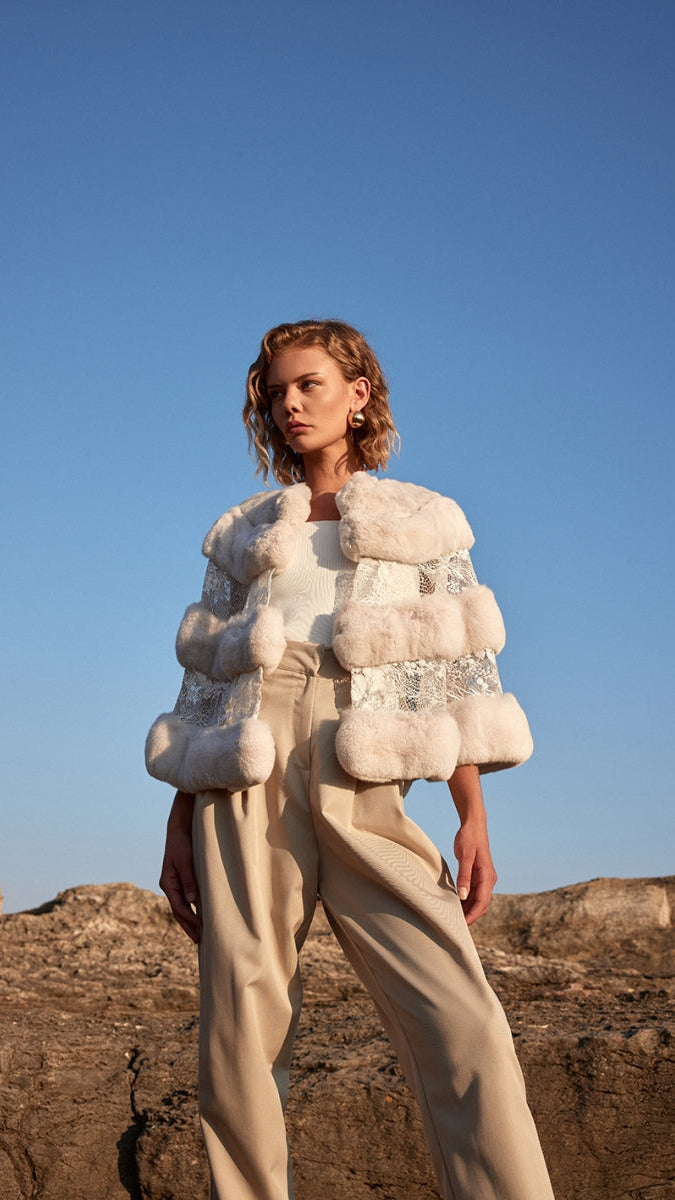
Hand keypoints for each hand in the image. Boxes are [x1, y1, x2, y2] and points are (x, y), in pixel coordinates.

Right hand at [159, 791, 200, 942]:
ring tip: (200, 934)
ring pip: (183, 907)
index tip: (200, 929)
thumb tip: (192, 901)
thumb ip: (189, 880)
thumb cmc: (182, 843)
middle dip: (188, 926)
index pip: (178, 907)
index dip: (189, 920)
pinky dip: (193, 909)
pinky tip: (201, 915)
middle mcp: (170, 886)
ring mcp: (176, 883)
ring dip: (190, 920)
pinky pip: (187, 899)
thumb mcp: (185, 860)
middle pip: (179, 911)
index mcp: (168, 883)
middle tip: (199, 942)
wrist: (179, 827)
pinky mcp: (183, 879)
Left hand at [447, 763, 497, 924]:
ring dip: (468, 910)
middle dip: (470, 917)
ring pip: (478, 900)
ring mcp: (484, 878)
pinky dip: (466, 902)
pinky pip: (474, 893)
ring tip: (453, 918)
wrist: (473, 825)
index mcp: (487, 876)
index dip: (473, 916)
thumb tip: (464, 896)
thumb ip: (464, 876)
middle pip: (481, 905)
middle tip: (455, 926)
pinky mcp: (477, 875)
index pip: (482, 903)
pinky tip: (455, 905)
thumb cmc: (469, 838)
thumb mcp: (464, 856)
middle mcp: (488, 880)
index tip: (462, 925)